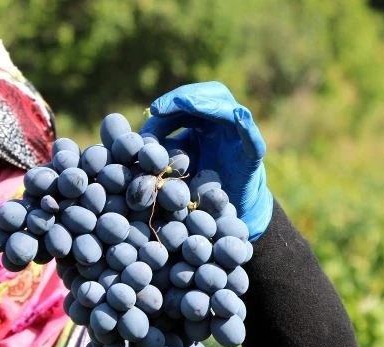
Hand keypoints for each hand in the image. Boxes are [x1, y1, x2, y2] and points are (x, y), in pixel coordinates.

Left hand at [139, 81, 272, 240]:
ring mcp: (240, 137)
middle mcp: (224, 124)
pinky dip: (246, 126)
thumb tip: (130, 141)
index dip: (170, 103)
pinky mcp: (252, 156)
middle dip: (184, 98)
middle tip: (160, 108)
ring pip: (229, 109)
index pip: (188, 102)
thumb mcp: (174, 164)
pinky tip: (238, 116)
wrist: (225, 214)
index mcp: (205, 122)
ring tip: (186, 103)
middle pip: (210, 95)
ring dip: (207, 104)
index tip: (152, 111)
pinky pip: (253, 138)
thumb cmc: (198, 187)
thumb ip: (157, 150)